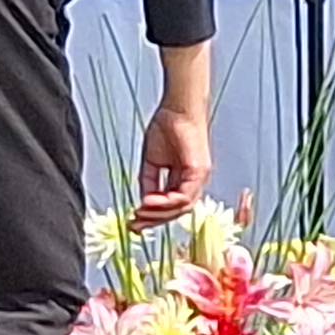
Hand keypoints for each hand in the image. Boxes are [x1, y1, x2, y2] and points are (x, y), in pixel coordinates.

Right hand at [134, 102, 209, 227]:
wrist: (176, 109)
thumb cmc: (166, 130)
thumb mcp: (152, 162)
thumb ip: (150, 182)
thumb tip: (144, 202)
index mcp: (184, 180)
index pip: (172, 207)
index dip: (153, 217)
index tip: (134, 222)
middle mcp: (195, 181)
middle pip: (178, 211)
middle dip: (154, 220)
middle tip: (135, 225)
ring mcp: (200, 176)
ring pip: (183, 206)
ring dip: (160, 214)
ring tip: (140, 213)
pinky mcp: (199, 170)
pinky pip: (185, 194)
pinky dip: (167, 202)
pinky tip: (150, 202)